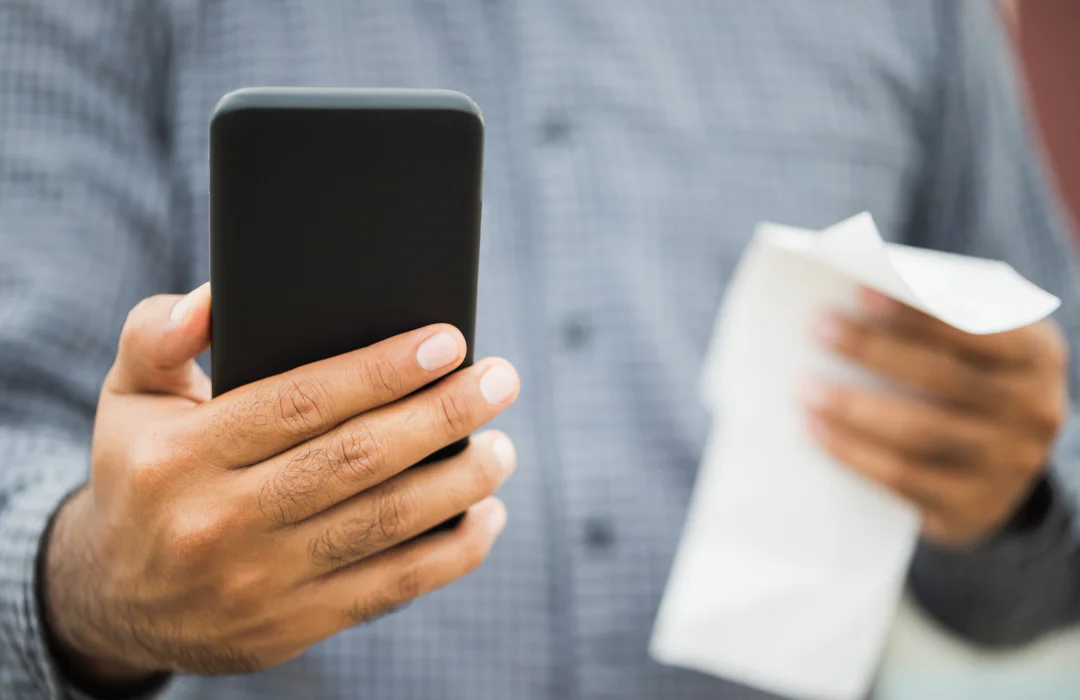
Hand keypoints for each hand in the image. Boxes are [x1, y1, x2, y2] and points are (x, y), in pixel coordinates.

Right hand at [43, 283, 518, 682]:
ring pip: (386, 524)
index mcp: (182, 455)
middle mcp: (219, 522)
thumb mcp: (128, 397)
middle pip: (357, 460)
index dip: (382, 370)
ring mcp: (261, 582)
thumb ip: (159, 335)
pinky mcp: (295, 626)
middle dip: (442, 415)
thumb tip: (215, 296)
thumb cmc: (144, 473)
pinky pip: (392, 587)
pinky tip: (487, 516)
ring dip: (461, 482)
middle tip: (500, 381)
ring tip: (502, 445)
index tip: (448, 341)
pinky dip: (453, 552)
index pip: (301, 402)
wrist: (117, 600)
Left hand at [804, 287, 1067, 547]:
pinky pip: (905, 478)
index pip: (979, 328)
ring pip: (920, 431)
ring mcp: (1008, 463)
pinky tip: (816, 433)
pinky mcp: (973, 505)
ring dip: (854, 408)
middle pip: (943, 377)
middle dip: (874, 350)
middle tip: (817, 329)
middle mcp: (1034, 409)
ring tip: (805, 388)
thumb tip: (857, 297)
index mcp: (1038, 356)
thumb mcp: (975, 349)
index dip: (919, 312)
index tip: (860, 291)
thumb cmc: (970, 383)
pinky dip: (854, 454)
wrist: (999, 471)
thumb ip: (939, 320)